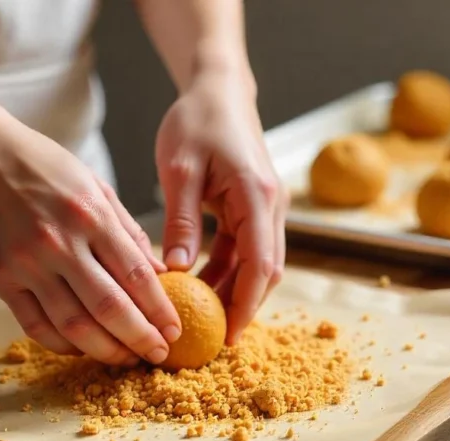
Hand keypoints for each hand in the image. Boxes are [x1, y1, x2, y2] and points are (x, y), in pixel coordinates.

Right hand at [0, 112, 181, 365]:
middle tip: (158, 354)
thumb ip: (127, 230)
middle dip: (140, 338)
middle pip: (110, 308)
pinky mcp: (0, 279)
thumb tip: (160, 271)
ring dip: (105, 350)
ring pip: (74, 325)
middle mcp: (60, 242)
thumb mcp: (94, 185)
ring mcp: (27, 264)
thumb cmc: (40, 165)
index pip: (137, 275)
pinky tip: (81, 349)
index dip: (160, 309)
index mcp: (91, 215)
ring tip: (125, 358)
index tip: (175, 330)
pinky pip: (35, 325)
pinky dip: (62, 345)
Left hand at [156, 70, 287, 343]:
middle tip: (211, 341)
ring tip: (200, 320)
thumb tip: (177, 271)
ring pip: (257, 264)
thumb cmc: (196, 121)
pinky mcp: (255, 208)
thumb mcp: (179, 169)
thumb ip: (180, 220)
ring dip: (233, 291)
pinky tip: (198, 287)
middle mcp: (271, 205)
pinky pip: (245, 249)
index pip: (259, 263)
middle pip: (266, 272)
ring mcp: (266, 208)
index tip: (227, 336)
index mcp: (256, 195)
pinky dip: (227, 272)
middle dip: (242, 308)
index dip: (245, 305)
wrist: (218, 90)